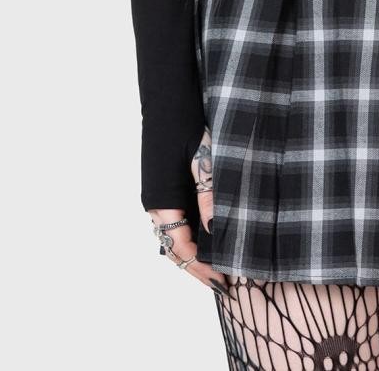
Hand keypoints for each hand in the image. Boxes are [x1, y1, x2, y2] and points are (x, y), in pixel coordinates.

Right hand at [147, 127, 229, 296]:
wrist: (167, 96)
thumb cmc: (184, 123)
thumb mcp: (202, 158)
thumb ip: (209, 194)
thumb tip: (217, 230)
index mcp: (161, 200)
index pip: (180, 247)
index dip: (201, 267)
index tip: (223, 282)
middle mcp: (154, 202)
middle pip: (173, 247)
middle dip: (196, 266)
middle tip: (223, 282)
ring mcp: (157, 193)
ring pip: (173, 234)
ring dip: (192, 252)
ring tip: (218, 263)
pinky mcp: (162, 184)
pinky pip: (174, 219)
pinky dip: (189, 233)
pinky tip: (209, 233)